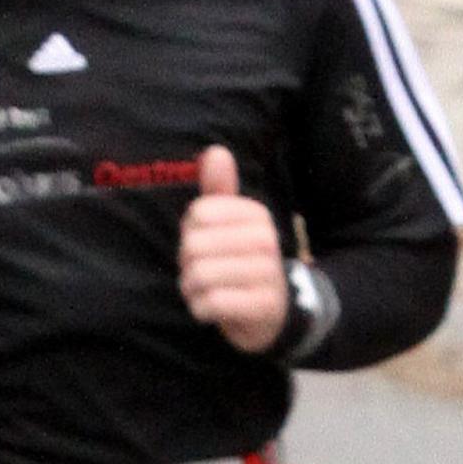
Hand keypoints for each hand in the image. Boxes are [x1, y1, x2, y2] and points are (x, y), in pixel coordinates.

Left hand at [178, 146, 287, 353]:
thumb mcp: (231, 223)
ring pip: (201, 275)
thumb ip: (220, 189)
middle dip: (187, 265)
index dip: (190, 233)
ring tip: (204, 291)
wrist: (274, 312)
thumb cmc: (241, 260)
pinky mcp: (264, 306)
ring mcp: (268, 275)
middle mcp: (267, 241)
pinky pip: (212, 303)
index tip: (206, 245)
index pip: (197, 215)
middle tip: (202, 273)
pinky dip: (202, 309)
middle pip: (195, 246)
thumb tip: (217, 151)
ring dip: (192, 289)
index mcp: (257, 215)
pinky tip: (211, 309)